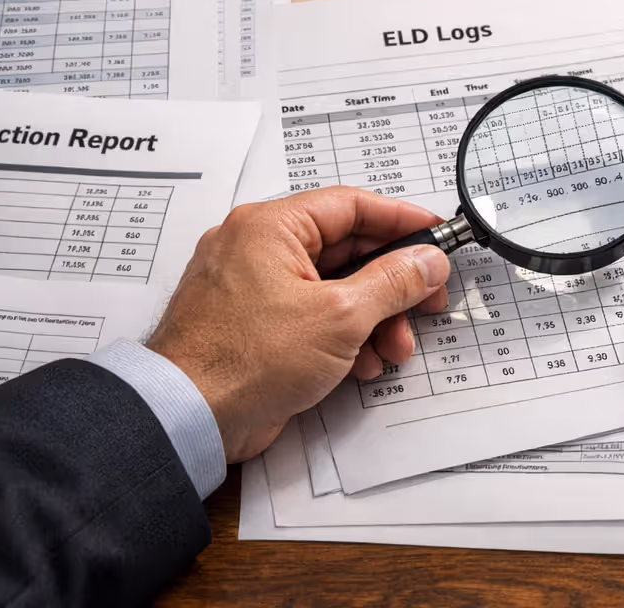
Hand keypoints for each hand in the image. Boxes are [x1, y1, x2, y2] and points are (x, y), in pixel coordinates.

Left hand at [147, 187, 450, 462]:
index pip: (351, 205)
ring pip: (334, 288)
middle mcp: (258, 249)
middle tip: (428, 300)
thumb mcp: (340, 316)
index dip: (402, 220)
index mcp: (271, 227)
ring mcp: (254, 289)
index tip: (437, 235)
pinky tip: (362, 365)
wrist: (186, 418)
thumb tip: (428, 261)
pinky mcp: (254, 326)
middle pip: (347, 250)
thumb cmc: (244, 359)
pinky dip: (344, 336)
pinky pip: (312, 316)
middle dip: (393, 284)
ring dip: (374, 317)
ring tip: (395, 349)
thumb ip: (393, 282)